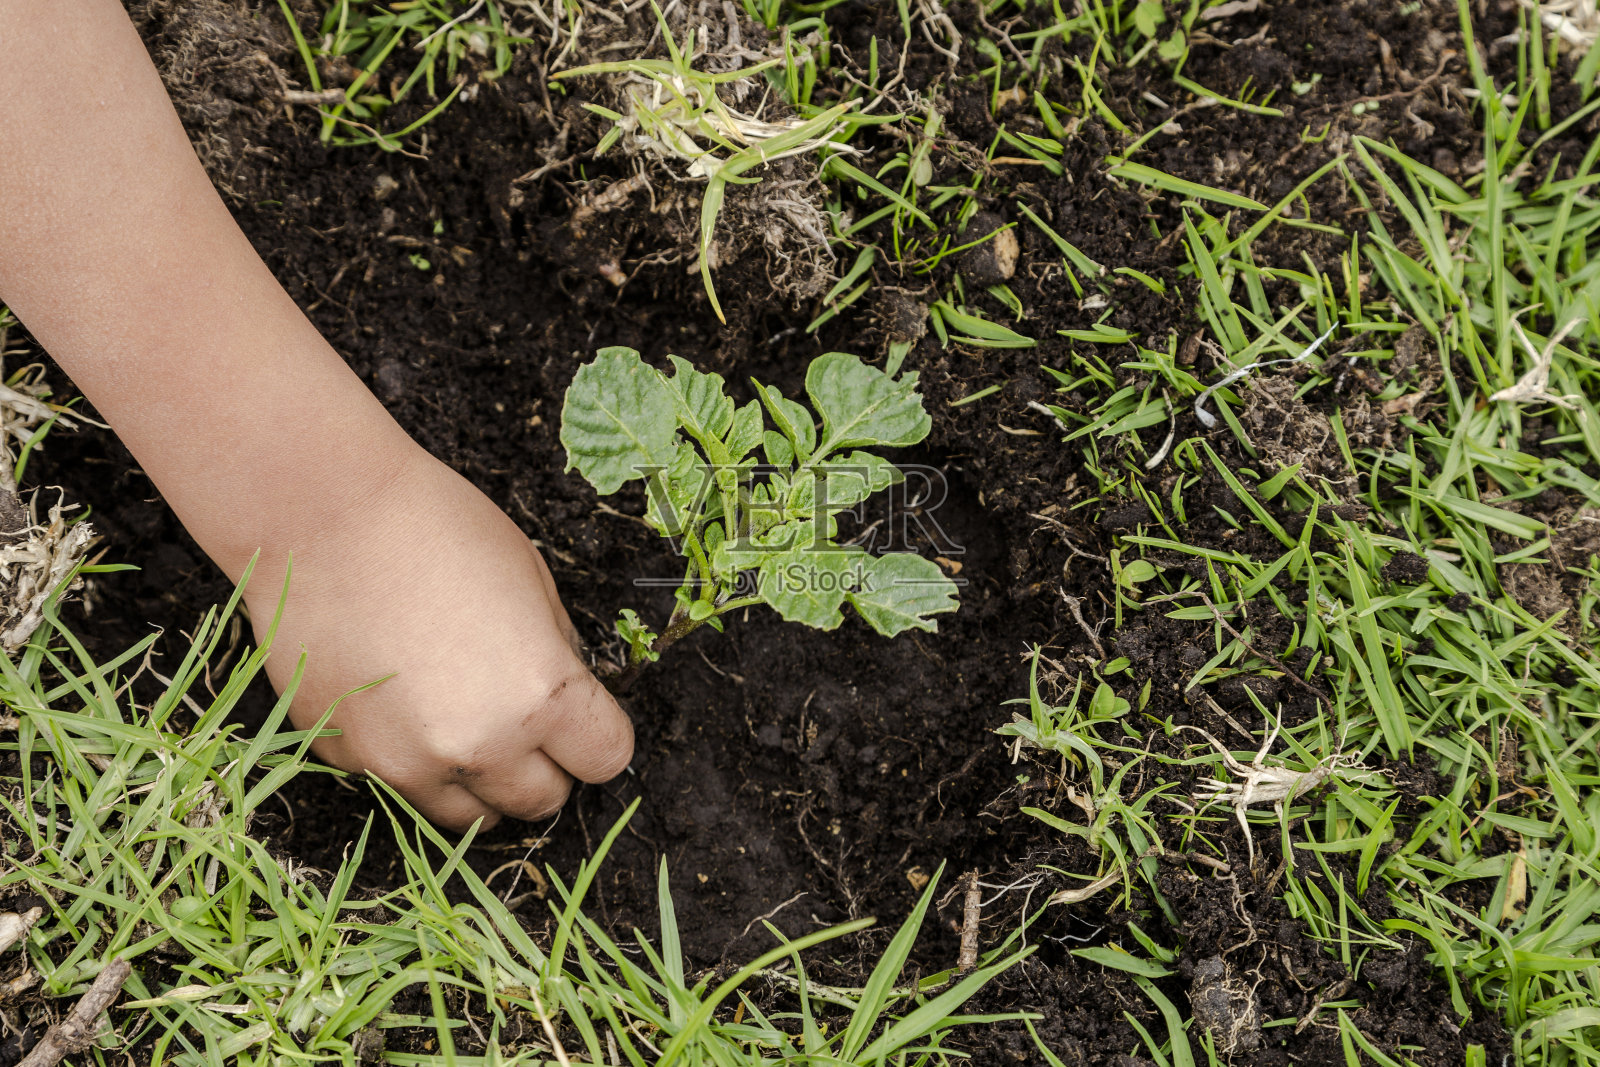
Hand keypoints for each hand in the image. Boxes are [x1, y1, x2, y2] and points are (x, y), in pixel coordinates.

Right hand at [247, 451, 633, 830]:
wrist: (318, 516)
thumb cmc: (436, 528)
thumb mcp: (535, 581)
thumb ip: (559, 655)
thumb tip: (571, 700)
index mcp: (540, 696)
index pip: (606, 760)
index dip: (599, 735)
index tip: (585, 718)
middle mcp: (479, 745)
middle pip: (542, 800)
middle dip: (544, 765)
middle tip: (524, 718)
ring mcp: (408, 763)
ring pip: (471, 817)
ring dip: (482, 780)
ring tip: (465, 718)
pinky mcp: (352, 761)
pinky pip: (404, 788)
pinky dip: (415, 762)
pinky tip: (403, 701)